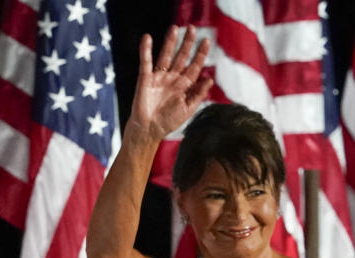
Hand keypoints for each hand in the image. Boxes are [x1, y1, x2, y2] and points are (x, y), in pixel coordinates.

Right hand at [128, 25, 212, 142]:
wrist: (148, 131)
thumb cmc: (167, 123)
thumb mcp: (187, 110)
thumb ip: (198, 94)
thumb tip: (209, 79)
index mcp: (183, 86)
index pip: (194, 66)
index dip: (200, 54)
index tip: (206, 41)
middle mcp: (172, 79)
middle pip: (181, 57)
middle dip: (187, 44)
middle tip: (192, 28)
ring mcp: (158, 78)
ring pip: (165, 57)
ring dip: (170, 43)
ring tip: (174, 29)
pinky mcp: (145, 80)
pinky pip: (146, 63)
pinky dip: (146, 51)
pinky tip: (147, 39)